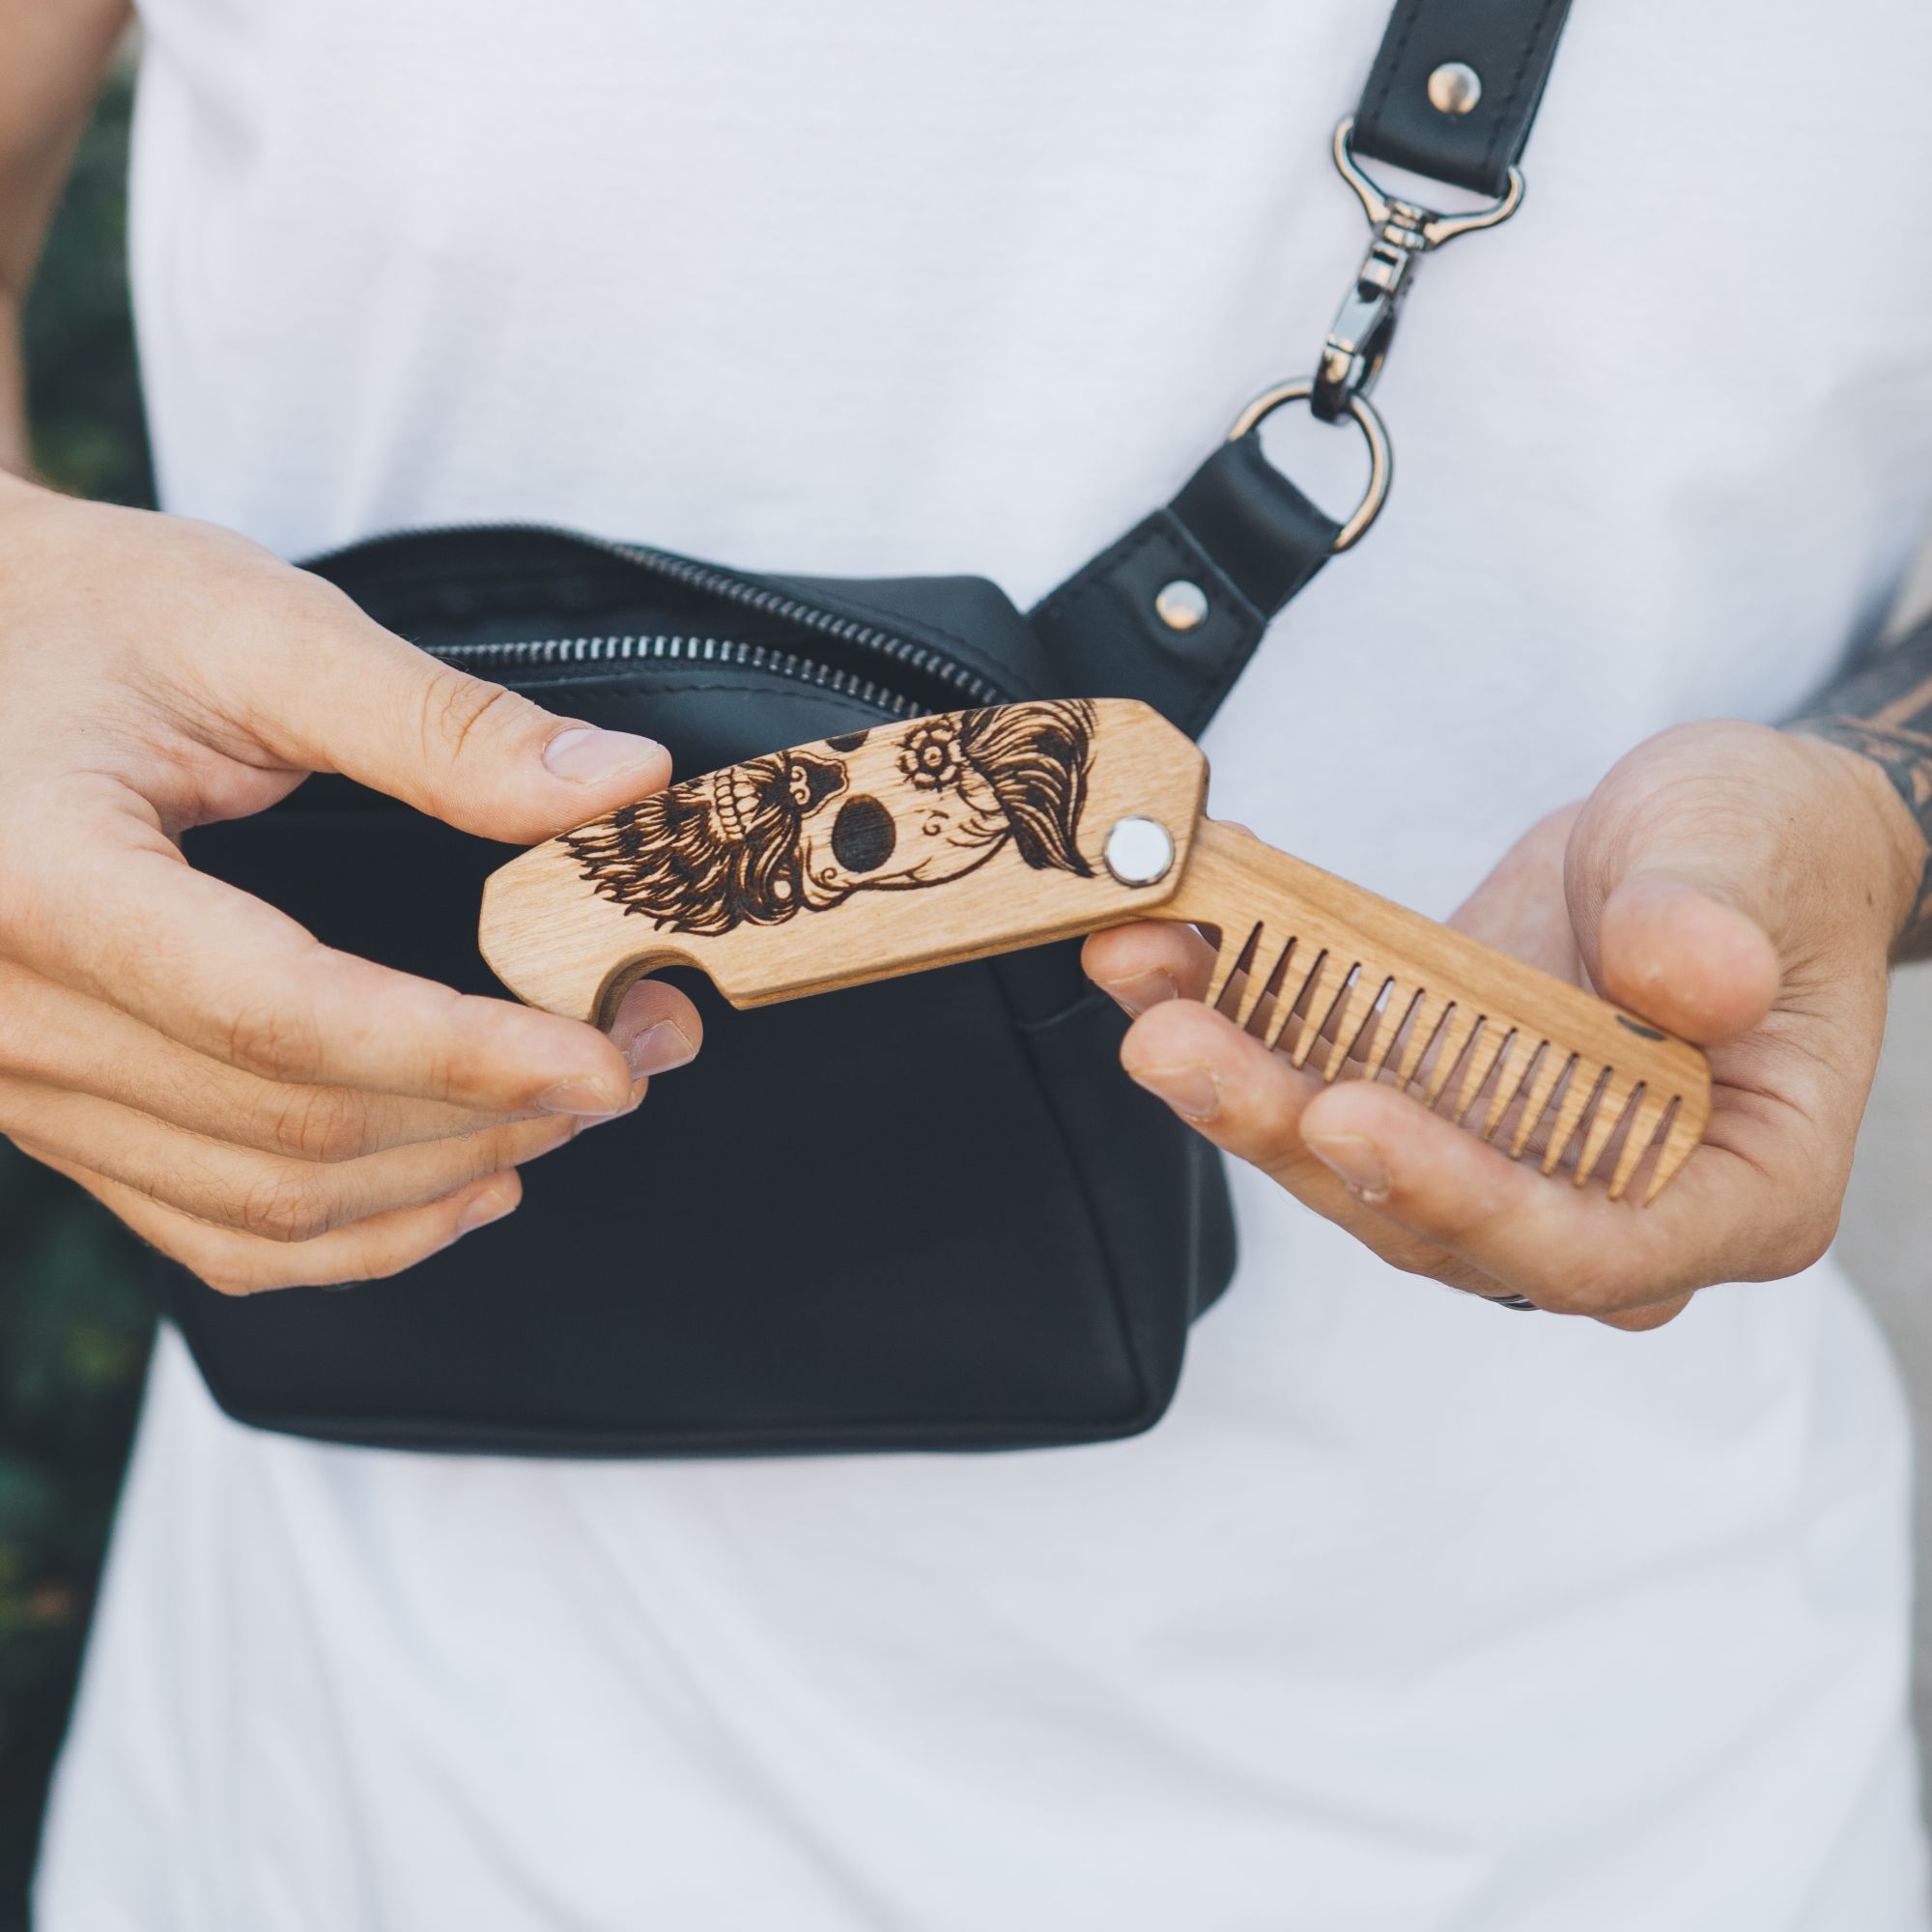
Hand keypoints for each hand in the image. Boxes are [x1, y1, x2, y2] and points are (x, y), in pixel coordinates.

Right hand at [0, 475, 700, 1291]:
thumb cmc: (76, 615)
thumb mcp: (251, 628)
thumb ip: (438, 723)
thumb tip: (621, 782)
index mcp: (42, 880)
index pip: (285, 1015)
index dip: (466, 1053)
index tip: (607, 1056)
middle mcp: (7, 1013)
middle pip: (291, 1128)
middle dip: (494, 1108)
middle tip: (638, 1050)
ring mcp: (20, 1084)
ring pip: (262, 1206)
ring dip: (444, 1176)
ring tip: (574, 1109)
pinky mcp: (57, 1111)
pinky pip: (210, 1229)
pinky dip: (355, 1235)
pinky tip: (464, 1184)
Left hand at [1083, 720, 1924, 1328]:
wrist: (1713, 838)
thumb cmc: (1773, 858)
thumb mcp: (1761, 856)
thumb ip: (1716, 919)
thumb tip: (1687, 978)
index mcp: (1731, 1193)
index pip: (1585, 1248)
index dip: (1459, 1197)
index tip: (1349, 1116)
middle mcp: (1599, 1201)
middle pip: (1420, 1210)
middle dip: (1284, 1124)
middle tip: (1176, 1040)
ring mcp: (1496, 1154)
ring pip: (1344, 1146)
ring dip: (1229, 1065)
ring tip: (1138, 969)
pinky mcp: (1422, 1092)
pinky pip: (1318, 1065)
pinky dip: (1237, 1004)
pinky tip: (1165, 940)